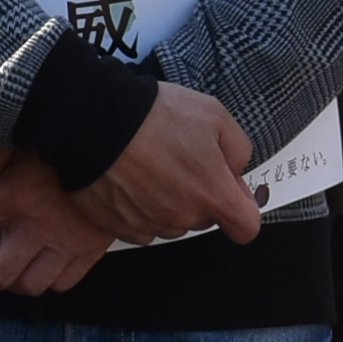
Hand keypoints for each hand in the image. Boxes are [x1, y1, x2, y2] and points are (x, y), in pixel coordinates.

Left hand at [0, 146, 112, 298]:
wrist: (122, 141)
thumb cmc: (66, 134)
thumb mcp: (17, 136)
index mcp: (13, 197)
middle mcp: (35, 229)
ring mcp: (65, 244)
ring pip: (28, 284)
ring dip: (9, 282)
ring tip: (1, 270)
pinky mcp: (90, 250)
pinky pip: (63, 282)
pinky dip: (47, 281)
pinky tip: (39, 267)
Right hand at [63, 82, 260, 248]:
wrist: (97, 122)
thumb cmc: (154, 116)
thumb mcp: (215, 114)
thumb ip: (238, 148)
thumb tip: (235, 169)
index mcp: (212, 194)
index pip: (245, 227)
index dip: (243, 208)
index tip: (231, 190)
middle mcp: (183, 218)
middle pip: (204, 218)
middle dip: (201, 194)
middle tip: (184, 158)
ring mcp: (150, 225)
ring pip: (173, 221)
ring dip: (170, 201)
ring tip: (154, 163)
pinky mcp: (120, 227)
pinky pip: (142, 225)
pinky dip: (142, 208)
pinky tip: (134, 179)